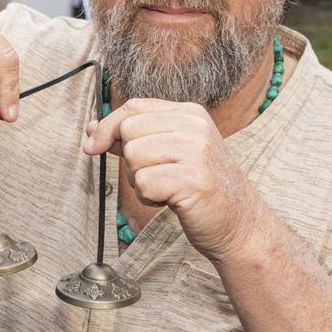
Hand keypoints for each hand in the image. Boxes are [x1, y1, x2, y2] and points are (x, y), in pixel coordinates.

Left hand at [84, 98, 265, 262]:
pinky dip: (149, 197)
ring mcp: (196, 150)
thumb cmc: (200, 188)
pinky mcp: (192, 178)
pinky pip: (143, 183)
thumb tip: (92, 130)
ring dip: (141, 180)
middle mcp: (194, 126)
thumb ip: (135, 137)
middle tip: (157, 176)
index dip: (107, 126)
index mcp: (189, 113)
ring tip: (168, 188)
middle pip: (129, 131)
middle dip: (131, 160)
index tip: (91, 144)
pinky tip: (172, 200)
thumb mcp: (171, 151)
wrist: (240, 224)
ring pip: (133, 157)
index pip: (133, 107)